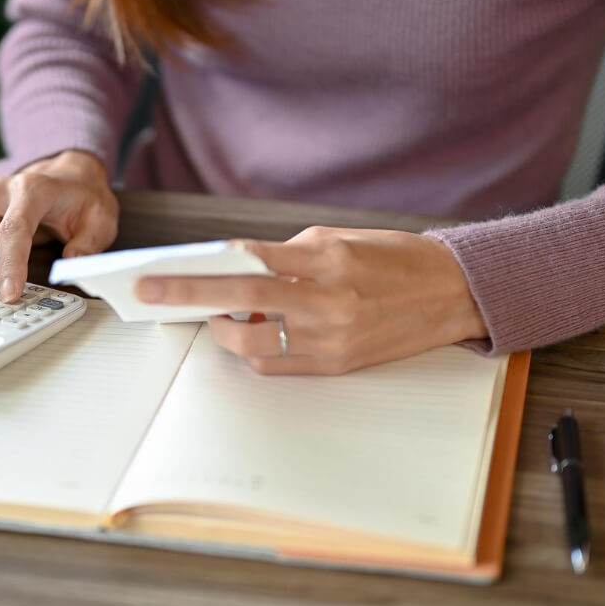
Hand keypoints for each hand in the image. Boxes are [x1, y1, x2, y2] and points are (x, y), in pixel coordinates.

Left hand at [135, 226, 487, 374]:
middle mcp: (329, 300)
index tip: (163, 271)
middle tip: (151, 293)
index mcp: (328, 260)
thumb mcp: (340, 239)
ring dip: (225, 332)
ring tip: (215, 316)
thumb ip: (287, 255)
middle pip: (243, 302)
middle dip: (190, 297)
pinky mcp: (339, 365)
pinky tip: (251, 333)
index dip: (202, 269)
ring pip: (255, 345)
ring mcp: (333, 338)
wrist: (453, 293)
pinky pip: (278, 365)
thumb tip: (236, 269)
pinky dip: (256, 352)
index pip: (251, 262)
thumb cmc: (395, 259)